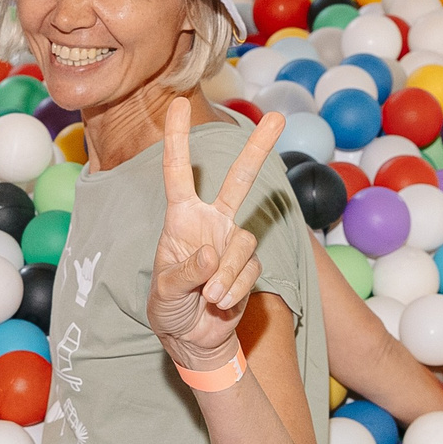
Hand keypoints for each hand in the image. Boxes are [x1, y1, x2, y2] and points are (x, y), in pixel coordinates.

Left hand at [148, 101, 286, 368]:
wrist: (193, 340)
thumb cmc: (169, 308)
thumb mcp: (165, 292)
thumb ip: (185, 272)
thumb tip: (212, 255)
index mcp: (181, 219)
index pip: (177, 172)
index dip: (176, 138)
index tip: (176, 103)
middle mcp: (211, 223)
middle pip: (238, 181)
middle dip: (259, 150)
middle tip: (278, 117)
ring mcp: (233, 244)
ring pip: (243, 244)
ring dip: (226, 277)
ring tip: (208, 298)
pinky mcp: (249, 267)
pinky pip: (249, 272)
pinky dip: (233, 292)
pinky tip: (219, 305)